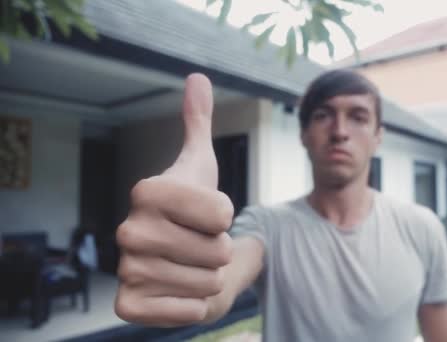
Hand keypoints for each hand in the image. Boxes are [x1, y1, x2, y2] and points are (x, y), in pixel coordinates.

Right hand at [114, 74, 233, 326]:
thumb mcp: (200, 166)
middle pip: (218, 250)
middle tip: (198, 244)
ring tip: (190, 265)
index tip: (207, 214)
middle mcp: (128, 228)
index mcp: (148, 191)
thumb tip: (196, 78)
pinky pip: (190, 310)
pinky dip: (195, 304)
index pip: (222, 212)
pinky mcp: (129, 305)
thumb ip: (198, 123)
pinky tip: (178, 289)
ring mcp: (126, 269)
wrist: (179, 257)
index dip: (225, 216)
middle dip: (219, 251)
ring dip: (209, 277)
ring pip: (209, 281)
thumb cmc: (195, 210)